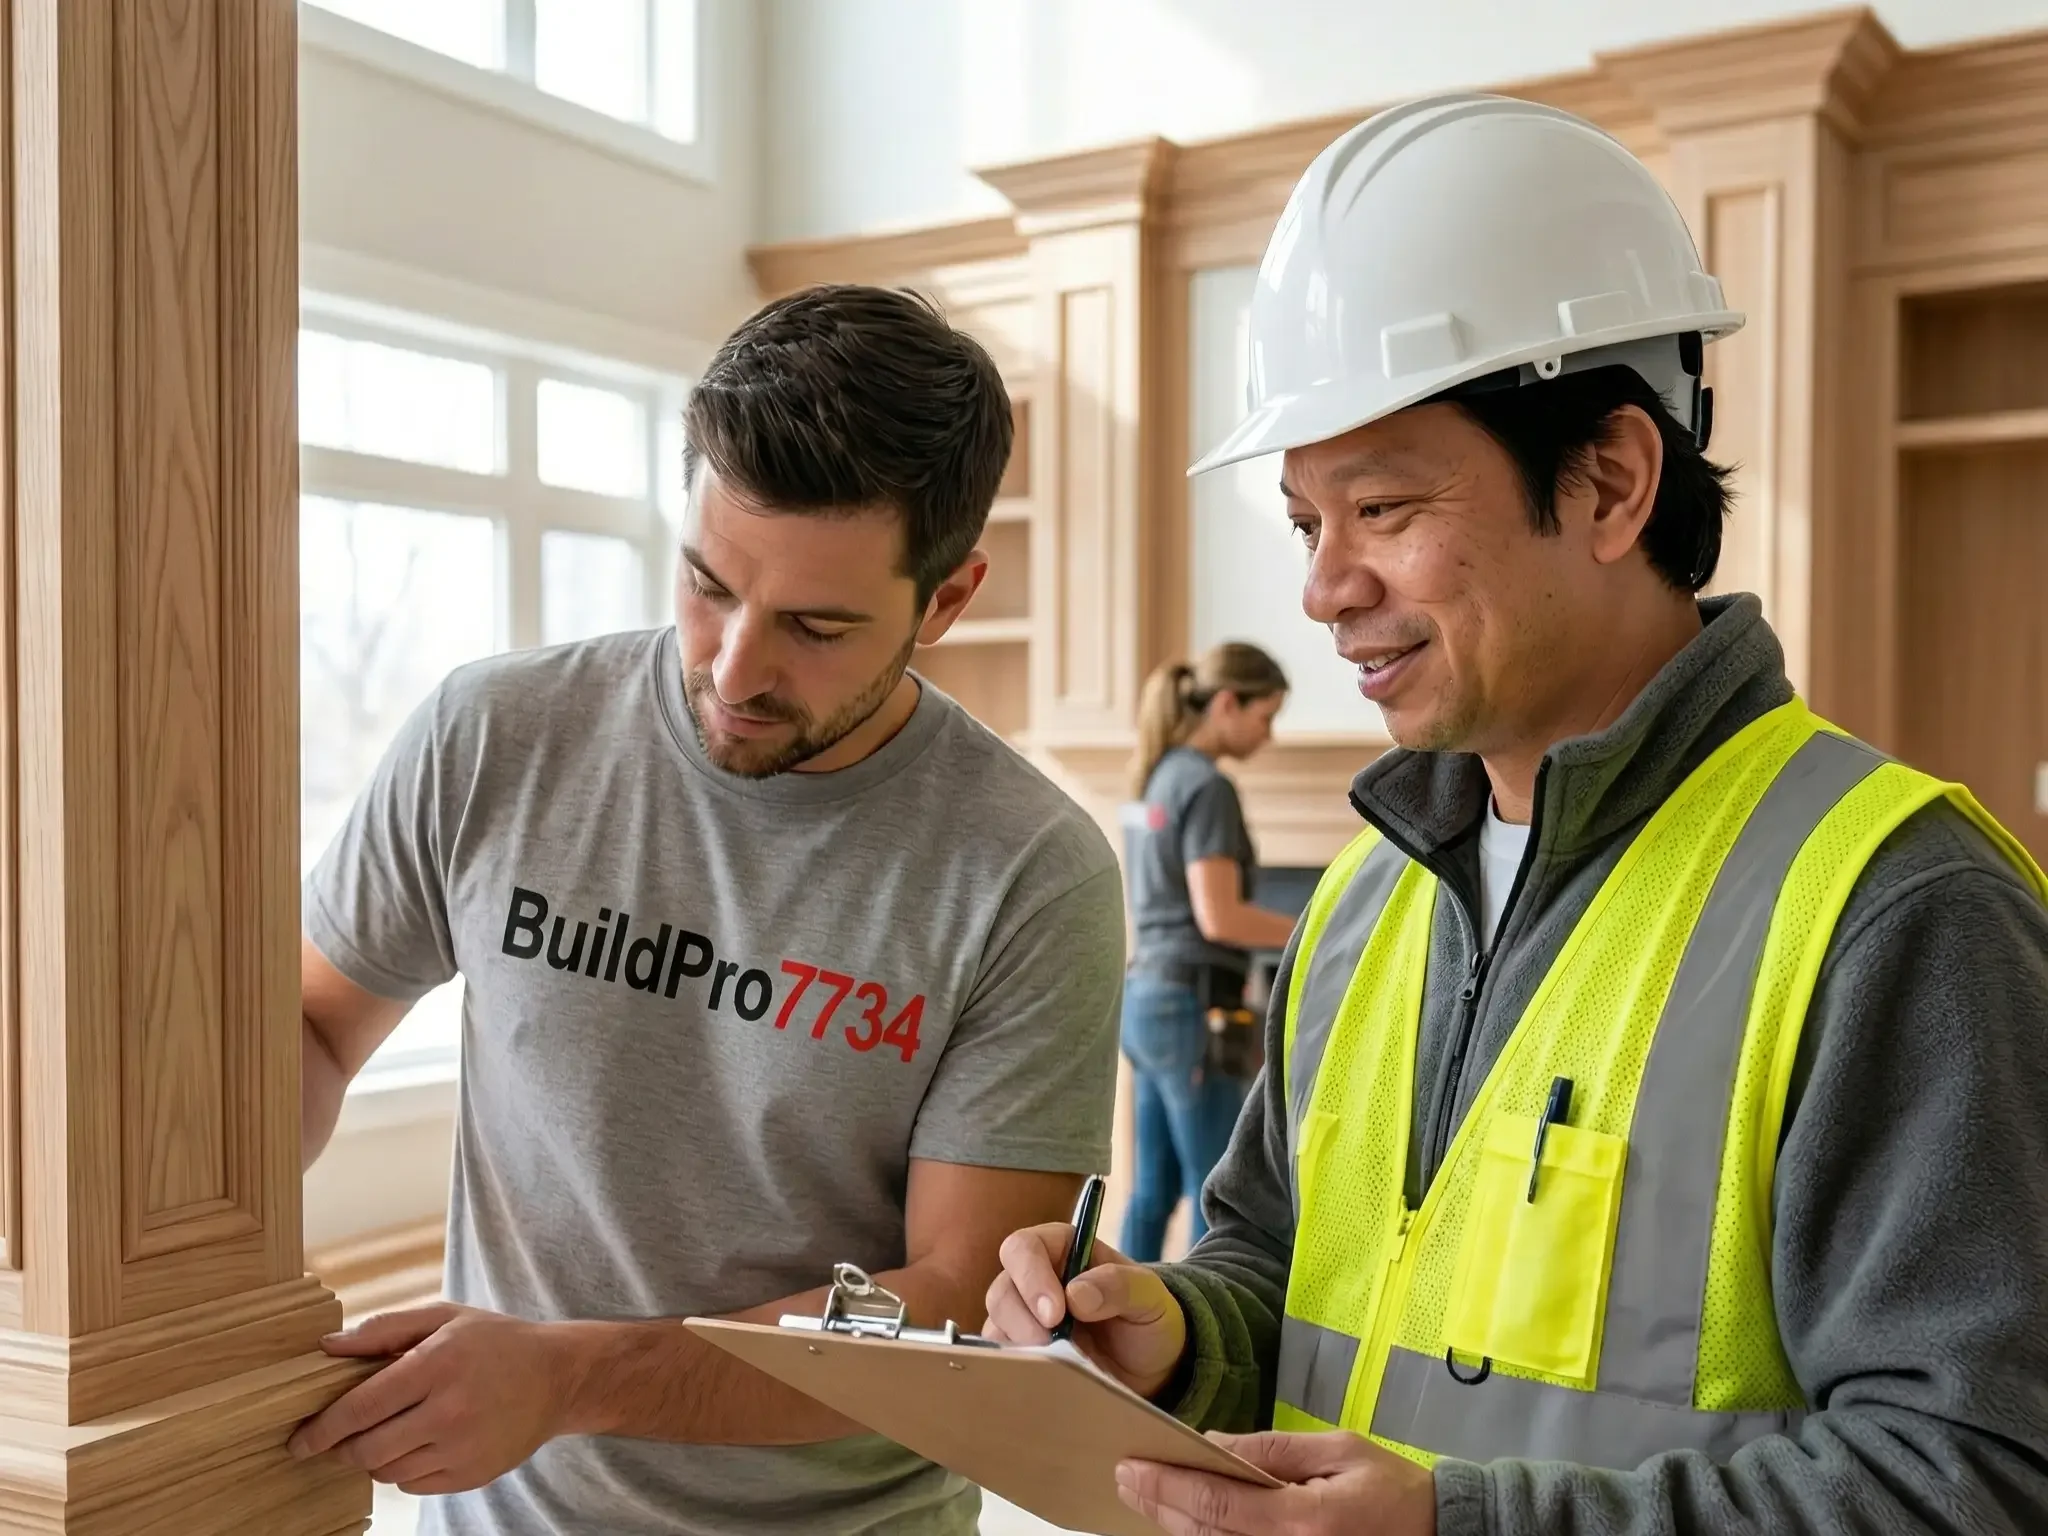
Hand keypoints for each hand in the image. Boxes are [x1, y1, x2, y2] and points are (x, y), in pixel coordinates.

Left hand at [288, 1303, 584, 1495]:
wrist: (558, 1377)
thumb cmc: (495, 1342)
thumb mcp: (444, 1317)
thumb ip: (383, 1329)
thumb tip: (327, 1347)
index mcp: (438, 1364)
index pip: (362, 1406)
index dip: (322, 1428)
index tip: (298, 1440)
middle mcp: (450, 1410)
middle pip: (368, 1448)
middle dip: (339, 1449)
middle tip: (330, 1442)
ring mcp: (463, 1447)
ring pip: (387, 1470)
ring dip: (371, 1458)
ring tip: (382, 1434)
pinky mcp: (472, 1474)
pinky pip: (413, 1485)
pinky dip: (401, 1470)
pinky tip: (414, 1445)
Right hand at [982, 1223, 1187, 1399]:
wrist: (1151, 1369)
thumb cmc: (1149, 1321)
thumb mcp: (1149, 1297)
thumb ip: (1119, 1286)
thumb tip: (1076, 1294)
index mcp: (1062, 1249)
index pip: (1024, 1247)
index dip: (1031, 1276)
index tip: (1055, 1312)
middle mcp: (1036, 1279)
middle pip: (1003, 1290)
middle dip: (1023, 1320)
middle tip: (1051, 1344)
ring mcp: (1025, 1318)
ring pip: (996, 1325)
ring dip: (1021, 1347)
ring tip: (1056, 1364)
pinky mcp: (1023, 1352)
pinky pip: (1001, 1358)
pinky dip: (1018, 1367)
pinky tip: (1046, 1376)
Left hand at [1117, 1430, 1435, 1535]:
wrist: (1439, 1534)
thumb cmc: (1393, 1489)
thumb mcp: (1338, 1449)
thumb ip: (1273, 1449)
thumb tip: (1214, 1441)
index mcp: (1301, 1519)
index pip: (1216, 1501)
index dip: (1166, 1484)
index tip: (1130, 1465)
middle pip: (1203, 1534)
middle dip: (1159, 1504)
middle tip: (1125, 1477)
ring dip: (1175, 1525)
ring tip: (1145, 1496)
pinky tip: (1186, 1521)